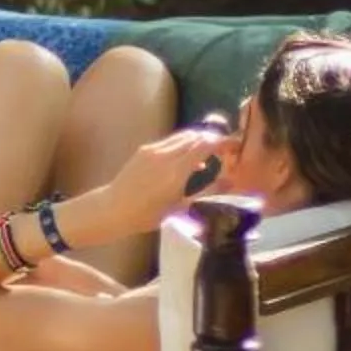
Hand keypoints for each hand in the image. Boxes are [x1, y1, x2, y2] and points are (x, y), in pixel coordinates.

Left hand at [88, 127, 234, 240]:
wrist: (113, 208)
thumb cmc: (148, 214)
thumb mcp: (182, 207)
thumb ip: (208, 192)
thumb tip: (232, 181)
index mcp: (175, 170)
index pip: (205, 144)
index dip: (223, 142)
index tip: (236, 147)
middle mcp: (164, 155)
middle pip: (195, 136)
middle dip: (214, 139)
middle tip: (227, 151)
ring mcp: (152, 150)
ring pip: (182, 137)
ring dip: (199, 141)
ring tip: (212, 157)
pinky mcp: (144, 150)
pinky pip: (170, 142)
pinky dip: (185, 146)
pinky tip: (191, 162)